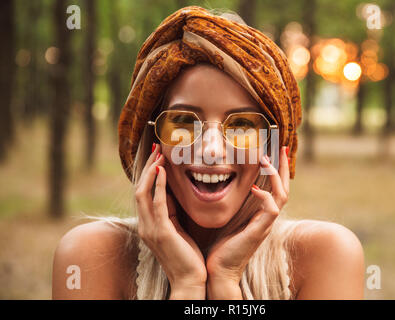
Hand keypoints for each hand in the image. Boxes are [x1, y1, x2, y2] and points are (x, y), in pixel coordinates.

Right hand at [135, 144, 206, 295]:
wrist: (189, 280)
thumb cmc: (186, 255)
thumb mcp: (176, 228)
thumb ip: (170, 211)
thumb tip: (170, 192)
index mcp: (148, 224)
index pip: (143, 193)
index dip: (148, 173)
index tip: (157, 155)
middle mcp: (144, 225)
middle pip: (139, 188)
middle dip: (147, 166)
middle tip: (156, 147)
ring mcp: (151, 229)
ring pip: (143, 192)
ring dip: (151, 171)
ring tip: (159, 153)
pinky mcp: (161, 232)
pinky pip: (157, 203)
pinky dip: (158, 185)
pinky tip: (163, 171)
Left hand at [205, 146, 289, 288]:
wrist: (218, 269)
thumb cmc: (219, 244)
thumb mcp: (225, 216)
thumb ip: (228, 201)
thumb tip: (216, 181)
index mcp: (259, 213)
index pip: (274, 187)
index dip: (275, 169)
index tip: (271, 151)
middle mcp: (266, 217)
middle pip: (284, 187)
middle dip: (283, 166)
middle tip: (280, 147)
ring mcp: (265, 225)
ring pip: (282, 195)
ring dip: (276, 176)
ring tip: (265, 160)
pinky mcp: (260, 231)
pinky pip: (272, 210)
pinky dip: (266, 197)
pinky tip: (255, 188)